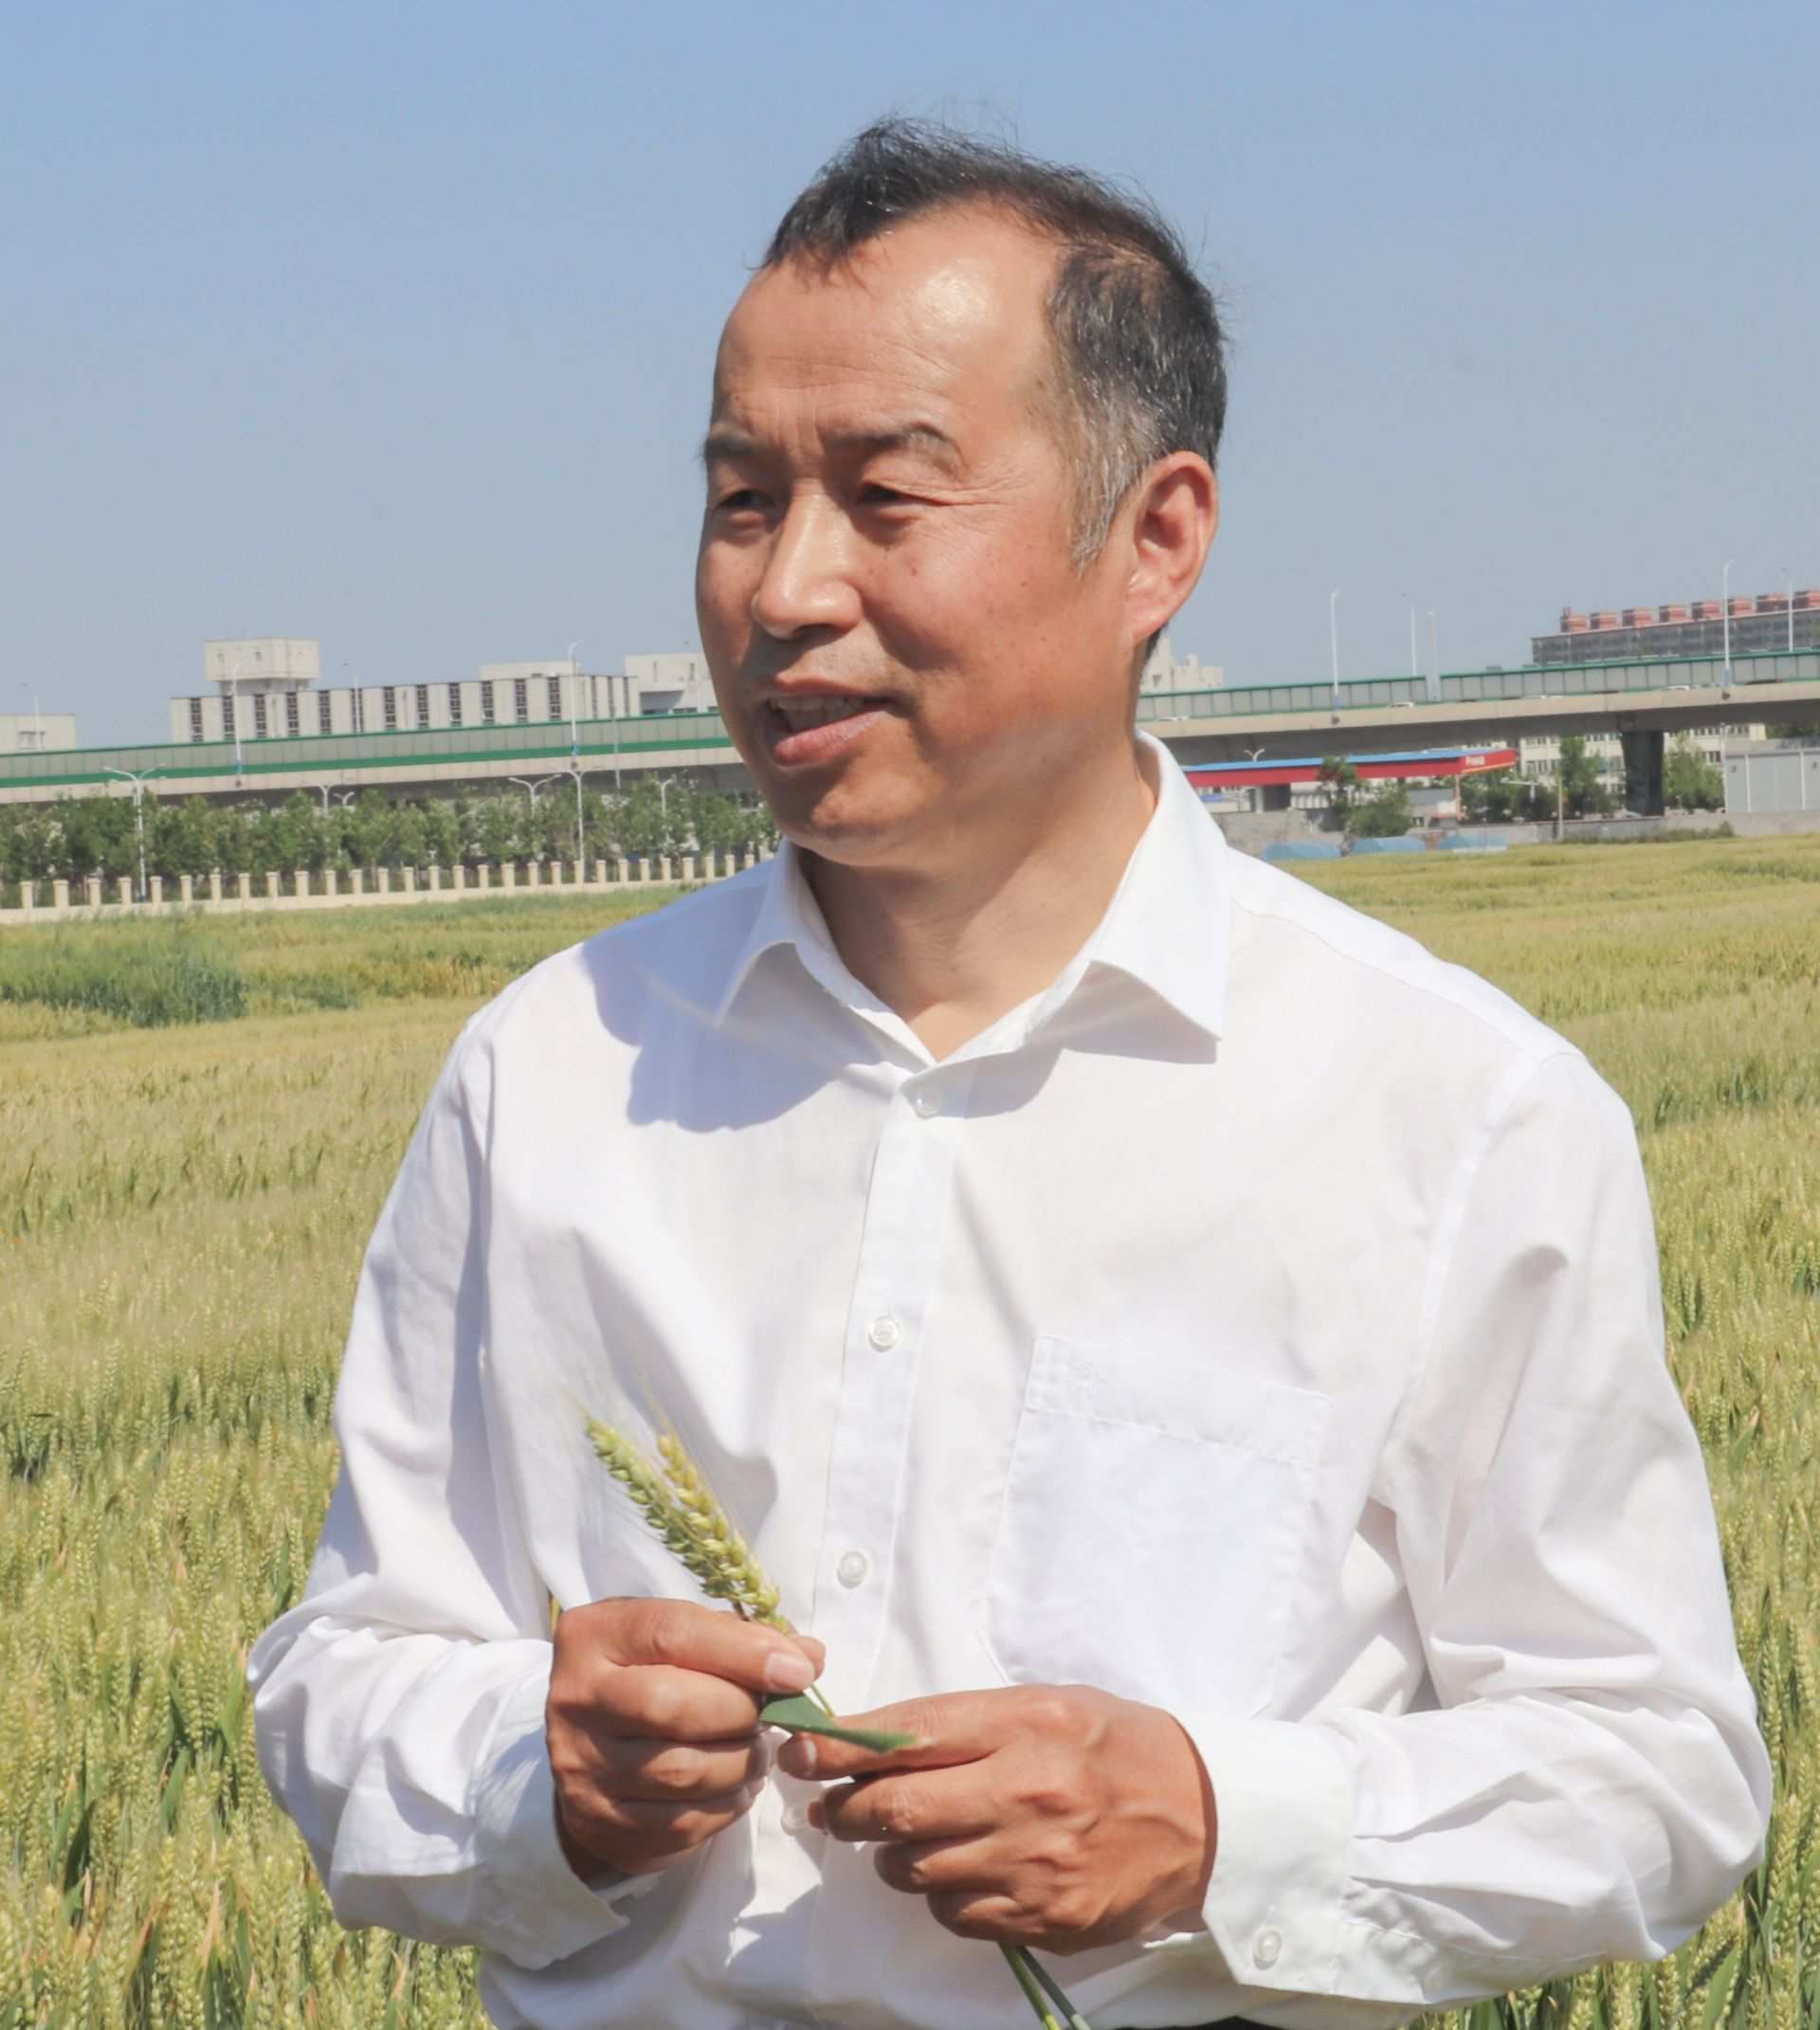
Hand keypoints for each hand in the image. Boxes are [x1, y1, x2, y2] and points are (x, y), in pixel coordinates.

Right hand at [548, 1598, 823, 1879]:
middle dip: (742, 1710)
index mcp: (595, 1636)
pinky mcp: (600, 1824)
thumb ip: (741, 1639)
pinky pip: (682, 1823)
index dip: (743, 1652)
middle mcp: (577, 1700)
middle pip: (672, 1706)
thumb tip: (809, 1659)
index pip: (672, 1634)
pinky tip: (738, 1786)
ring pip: (683, 1772)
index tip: (799, 1669)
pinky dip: (727, 1805)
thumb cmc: (649, 1674)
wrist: (587, 1746)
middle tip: (774, 1713)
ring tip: (760, 1750)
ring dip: (742, 1762)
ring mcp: (583, 1768)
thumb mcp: (681, 1638)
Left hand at [774, 1684, 1215, 1954]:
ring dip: (898, 1855)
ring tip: (919, 1836)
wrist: (1202, 1816)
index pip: (908, 1735)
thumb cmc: (1114, 1746)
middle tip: (837, 1806)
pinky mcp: (1045, 1920)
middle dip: (850, 1809)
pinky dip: (944, 1894)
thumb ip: (965, 1722)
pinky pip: (955, 1913)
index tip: (799, 1750)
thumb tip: (875, 1742)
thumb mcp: (1046, 1705)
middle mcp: (1026, 1792)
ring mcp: (1035, 1865)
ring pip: (916, 1869)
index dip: (840, 1746)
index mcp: (1025, 1724)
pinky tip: (968, 1870)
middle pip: (896, 1809)